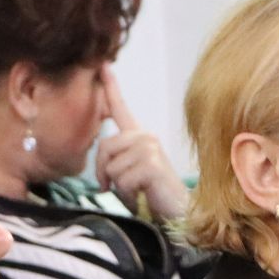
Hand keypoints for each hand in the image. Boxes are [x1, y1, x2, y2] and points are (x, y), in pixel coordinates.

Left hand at [93, 63, 185, 220]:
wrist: (177, 212)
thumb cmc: (149, 194)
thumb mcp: (125, 173)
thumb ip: (112, 160)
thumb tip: (100, 160)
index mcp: (137, 135)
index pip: (120, 108)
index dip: (110, 87)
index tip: (102, 65)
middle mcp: (145, 135)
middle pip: (105, 147)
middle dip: (103, 172)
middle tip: (113, 187)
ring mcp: (150, 147)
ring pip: (112, 166)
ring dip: (118, 185)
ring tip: (137, 190)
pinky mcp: (152, 162)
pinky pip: (122, 179)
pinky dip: (128, 193)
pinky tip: (144, 193)